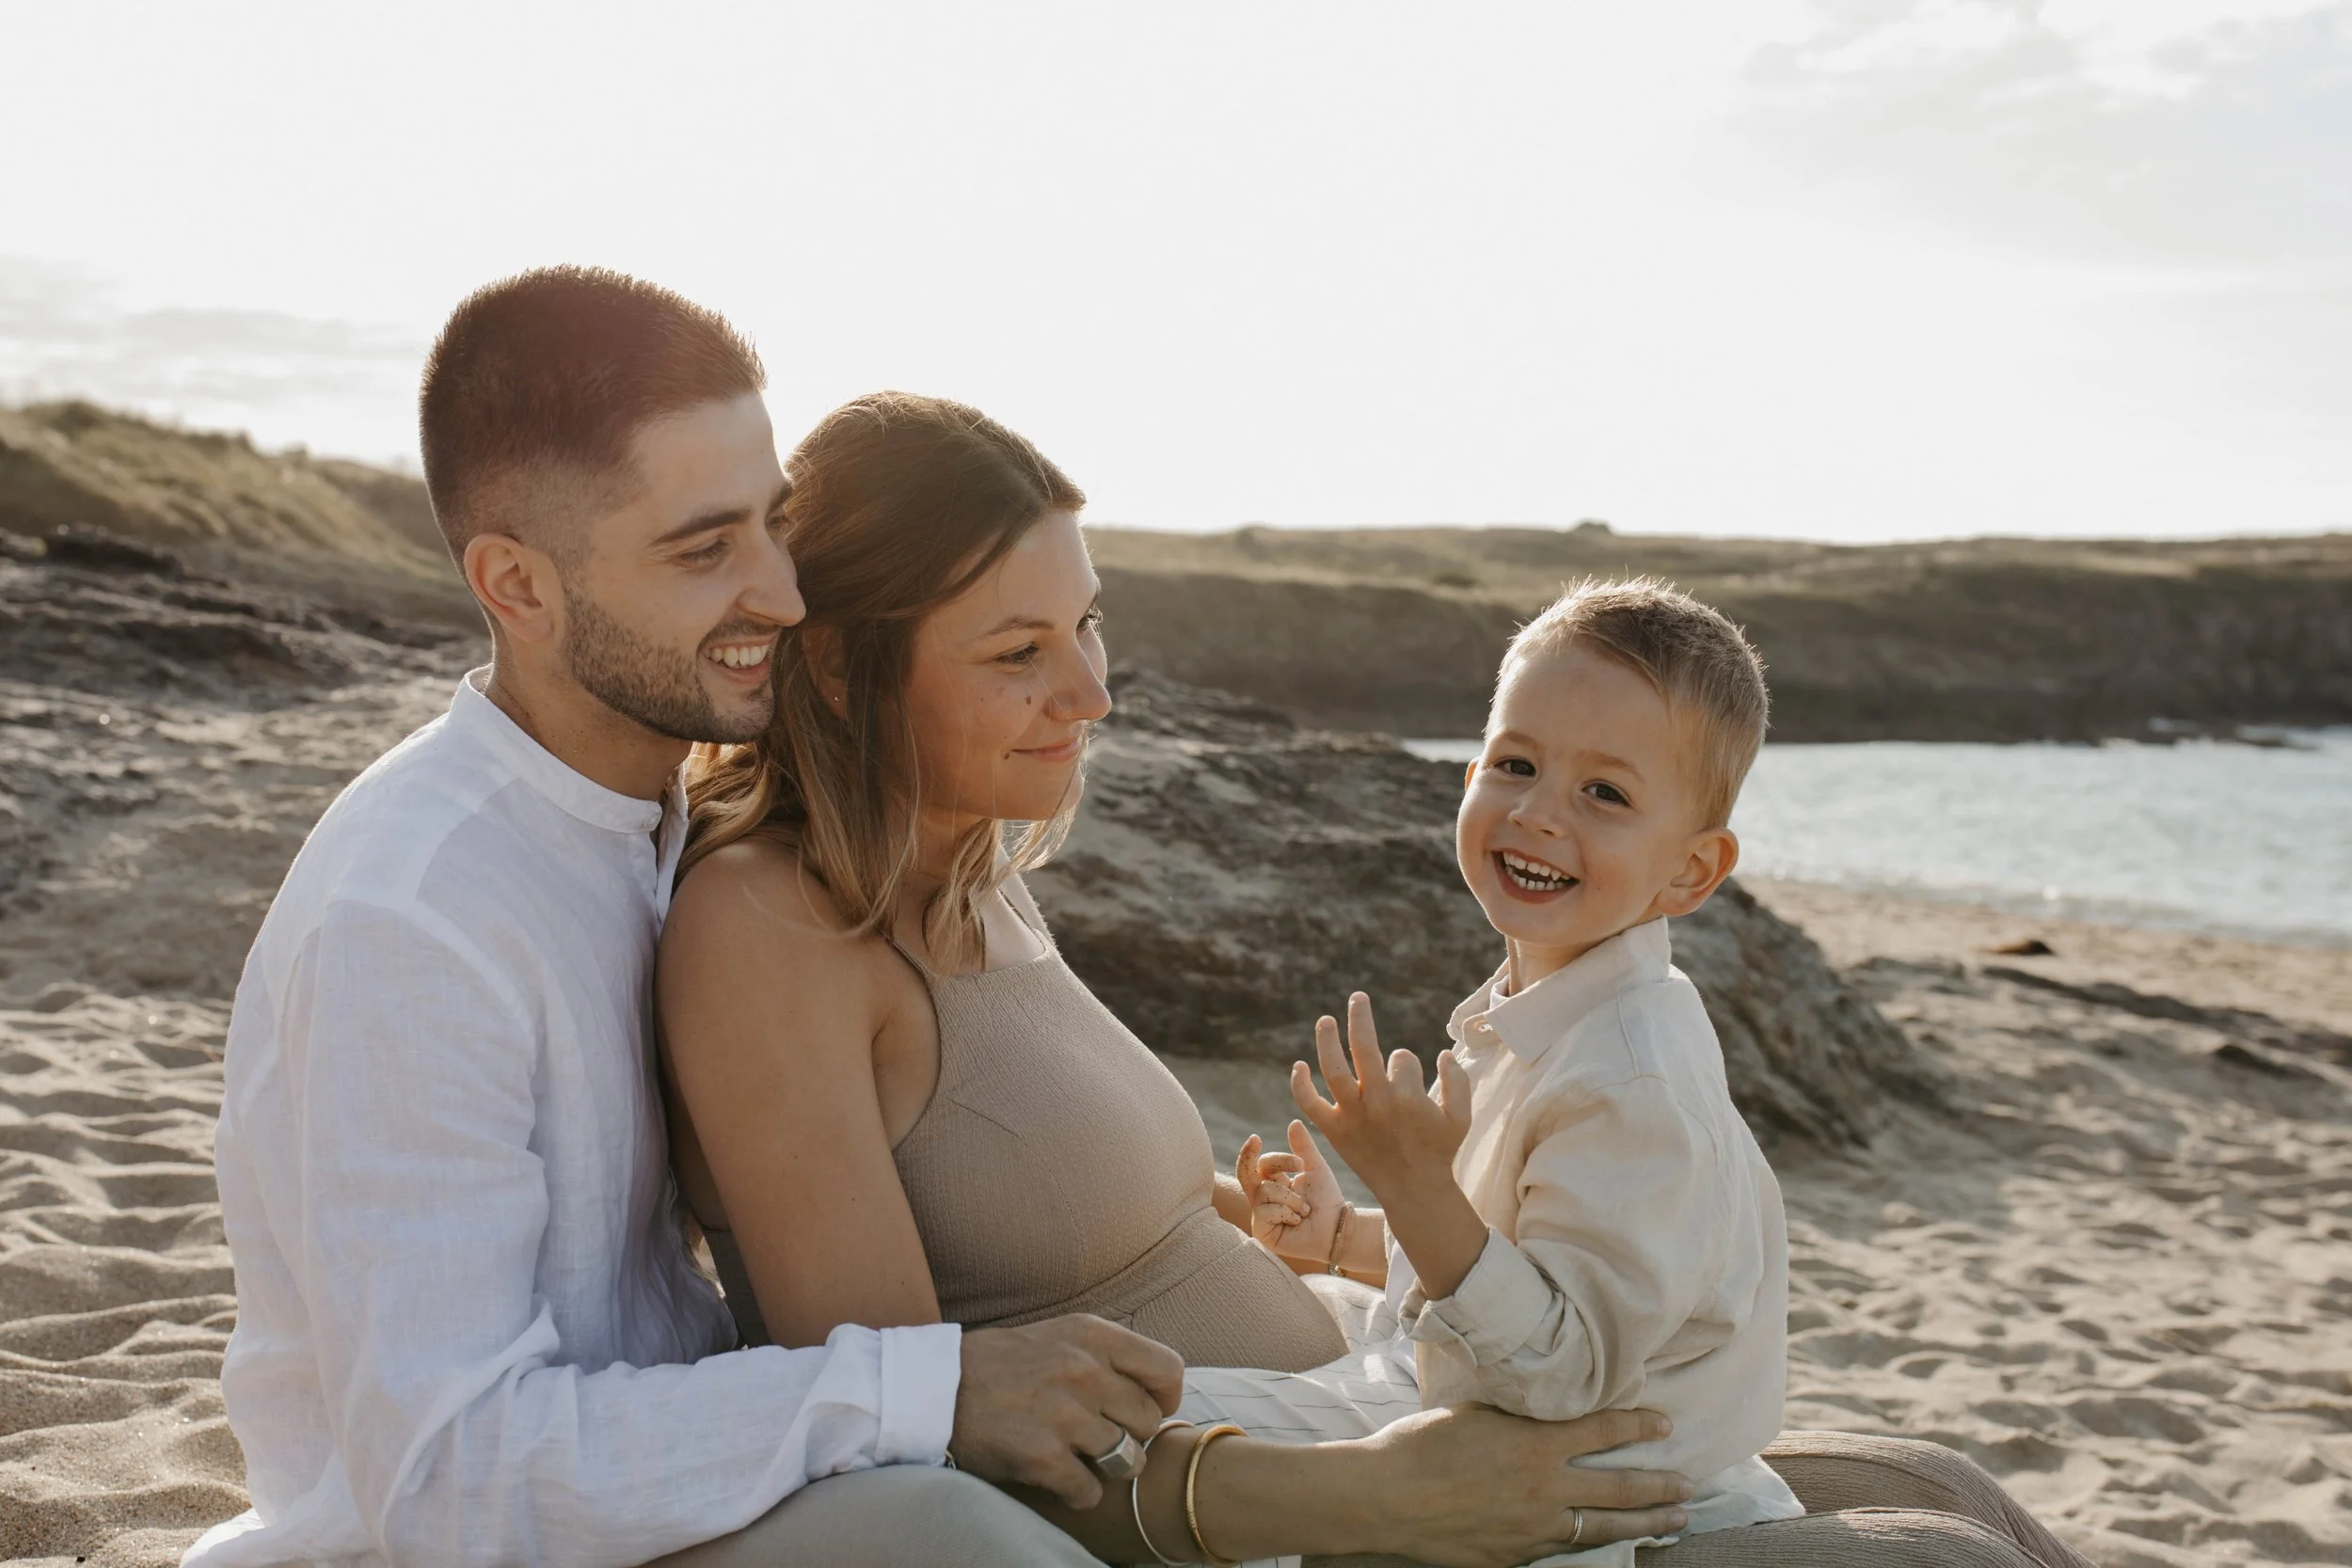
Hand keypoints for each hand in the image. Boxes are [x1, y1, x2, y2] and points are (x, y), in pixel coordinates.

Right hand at [950, 1314, 1184, 1508]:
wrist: (933, 1388)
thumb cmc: (998, 1363)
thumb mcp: (1057, 1336)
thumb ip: (1104, 1355)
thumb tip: (1152, 1388)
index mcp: (1092, 1336)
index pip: (1168, 1369)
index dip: (1164, 1398)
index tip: (1145, 1409)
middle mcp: (1084, 1370)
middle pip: (1149, 1421)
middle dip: (1132, 1436)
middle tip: (1102, 1438)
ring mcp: (1064, 1414)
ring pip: (1128, 1459)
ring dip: (1108, 1467)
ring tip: (1082, 1459)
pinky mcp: (1041, 1457)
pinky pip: (1090, 1490)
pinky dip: (1079, 1493)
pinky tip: (1059, 1480)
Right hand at [1234, 1120, 1346, 1265]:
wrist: (1336, 1227)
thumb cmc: (1326, 1199)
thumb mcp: (1315, 1168)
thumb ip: (1303, 1147)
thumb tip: (1294, 1122)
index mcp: (1274, 1181)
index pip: (1264, 1163)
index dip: (1280, 1159)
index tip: (1299, 1163)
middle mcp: (1263, 1197)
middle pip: (1244, 1173)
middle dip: (1247, 1156)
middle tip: (1254, 1141)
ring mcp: (1261, 1215)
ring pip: (1264, 1192)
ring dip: (1291, 1199)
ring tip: (1304, 1210)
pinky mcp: (1262, 1232)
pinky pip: (1265, 1212)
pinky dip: (1286, 1213)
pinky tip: (1297, 1221)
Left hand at [1290, 991, 1471, 1206]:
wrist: (1413, 1190)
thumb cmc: (1439, 1151)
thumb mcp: (1461, 1117)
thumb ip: (1458, 1081)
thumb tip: (1442, 1053)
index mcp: (1408, 1096)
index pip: (1402, 1058)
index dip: (1407, 1065)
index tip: (1411, 1081)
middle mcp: (1377, 1102)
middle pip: (1363, 1047)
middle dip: (1361, 1017)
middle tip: (1357, 997)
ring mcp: (1352, 1115)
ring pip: (1332, 1069)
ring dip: (1327, 1039)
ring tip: (1326, 1020)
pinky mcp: (1334, 1130)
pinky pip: (1310, 1103)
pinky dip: (1300, 1084)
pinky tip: (1299, 1065)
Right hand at [1344, 1405, 1691, 1566]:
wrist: (1386, 1497)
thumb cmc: (1421, 1444)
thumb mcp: (1475, 1412)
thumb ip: (1516, 1414)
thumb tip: (1539, 1404)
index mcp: (1536, 1444)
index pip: (1604, 1431)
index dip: (1638, 1426)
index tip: (1664, 1424)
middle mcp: (1545, 1488)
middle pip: (1620, 1489)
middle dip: (1660, 1486)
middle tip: (1688, 1485)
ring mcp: (1533, 1529)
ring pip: (1602, 1528)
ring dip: (1644, 1523)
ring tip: (1674, 1521)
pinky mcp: (1515, 1557)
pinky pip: (1562, 1549)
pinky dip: (1590, 1545)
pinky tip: (1603, 1543)